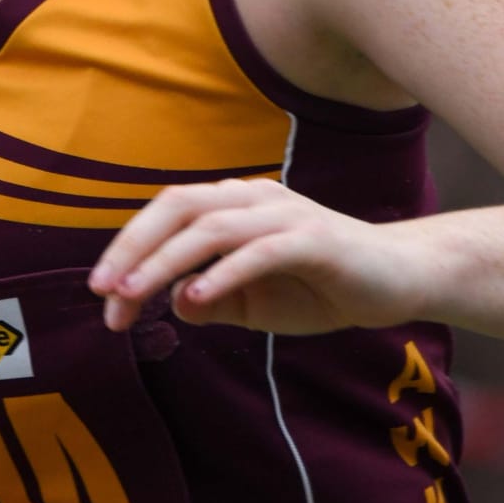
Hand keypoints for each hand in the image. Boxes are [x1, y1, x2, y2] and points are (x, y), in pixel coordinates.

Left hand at [90, 178, 423, 335]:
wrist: (401, 280)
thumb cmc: (323, 287)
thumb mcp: (255, 304)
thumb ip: (213, 301)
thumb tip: (176, 302)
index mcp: (234, 205)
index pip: (167, 214)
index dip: (128, 249)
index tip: (101, 295)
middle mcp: (254, 199)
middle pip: (178, 208)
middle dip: (133, 248)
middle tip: (103, 292)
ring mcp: (285, 215)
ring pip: (210, 228)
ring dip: (164, 262)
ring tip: (134, 295)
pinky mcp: (315, 240)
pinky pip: (259, 251)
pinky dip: (224, 273)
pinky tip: (198, 297)